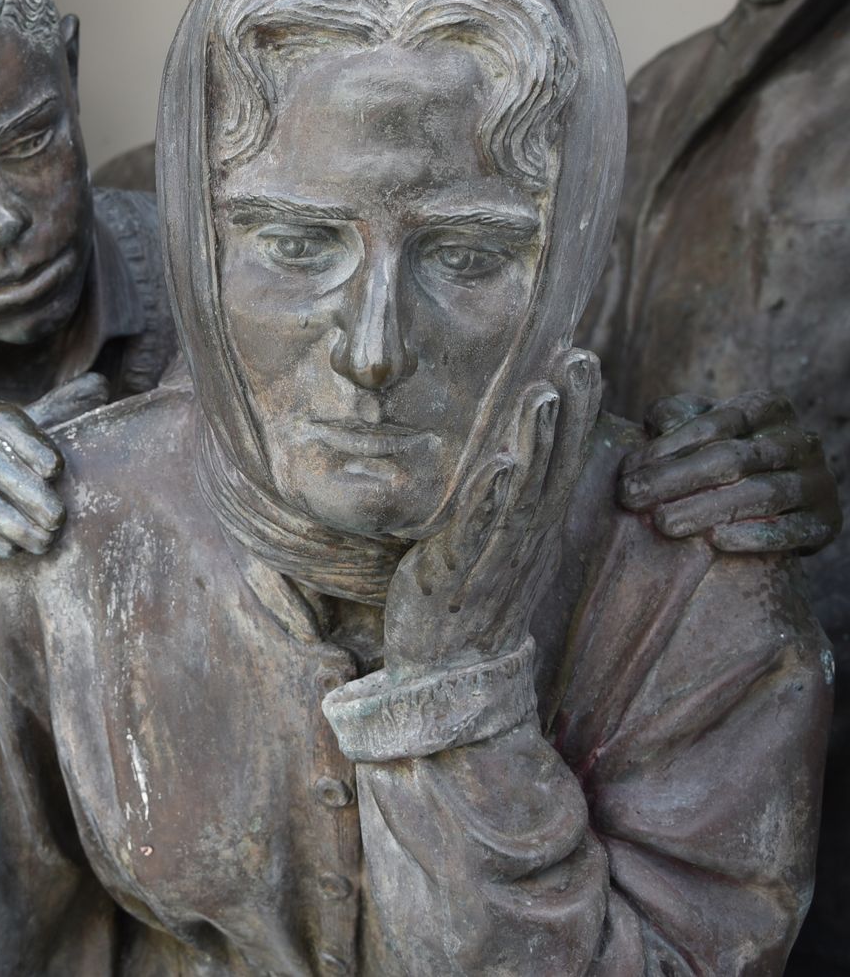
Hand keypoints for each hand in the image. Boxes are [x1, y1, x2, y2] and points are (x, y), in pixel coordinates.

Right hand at [0, 374, 109, 559]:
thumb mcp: (17, 439)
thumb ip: (57, 412)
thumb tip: (102, 385)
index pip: (4, 420)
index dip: (31, 442)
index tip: (57, 471)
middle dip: (26, 492)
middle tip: (58, 520)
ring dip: (8, 520)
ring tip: (41, 543)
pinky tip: (7, 551)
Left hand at [383, 350, 601, 679]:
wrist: (449, 675)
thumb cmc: (466, 600)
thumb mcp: (491, 541)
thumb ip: (503, 499)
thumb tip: (508, 449)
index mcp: (530, 525)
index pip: (562, 458)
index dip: (576, 410)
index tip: (583, 357)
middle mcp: (521, 536)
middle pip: (555, 466)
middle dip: (570, 411)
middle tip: (582, 356)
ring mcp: (493, 555)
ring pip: (522, 491)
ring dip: (534, 443)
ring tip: (543, 392)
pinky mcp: (458, 574)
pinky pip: (478, 530)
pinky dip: (491, 497)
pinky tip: (499, 463)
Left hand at [618, 390, 839, 554]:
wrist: (781, 498)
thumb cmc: (725, 451)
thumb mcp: (702, 424)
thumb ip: (676, 416)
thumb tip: (657, 421)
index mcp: (769, 408)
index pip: (717, 422)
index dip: (670, 445)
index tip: (629, 469)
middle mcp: (801, 441)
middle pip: (734, 458)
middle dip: (677, 478)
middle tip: (632, 498)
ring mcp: (818, 481)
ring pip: (761, 494)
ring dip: (708, 509)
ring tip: (664, 524)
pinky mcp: (827, 521)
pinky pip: (793, 530)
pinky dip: (756, 536)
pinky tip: (716, 541)